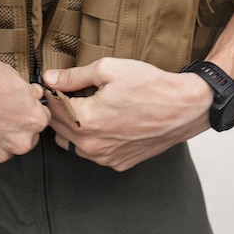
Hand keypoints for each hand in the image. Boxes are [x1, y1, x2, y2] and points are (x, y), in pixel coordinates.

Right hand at [0, 46, 50, 167]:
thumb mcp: (12, 76)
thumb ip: (27, 93)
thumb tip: (33, 95)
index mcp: (34, 121)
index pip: (40, 120)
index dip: (28, 111)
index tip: (19, 107)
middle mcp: (20, 142)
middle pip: (24, 138)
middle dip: (15, 127)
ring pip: (3, 148)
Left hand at [42, 59, 213, 171]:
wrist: (184, 107)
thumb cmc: (149, 86)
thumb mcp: (108, 70)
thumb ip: (74, 76)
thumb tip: (49, 78)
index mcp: (86, 121)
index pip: (52, 107)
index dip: (50, 91)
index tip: (52, 82)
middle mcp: (92, 145)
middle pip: (58, 127)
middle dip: (58, 109)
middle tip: (68, 92)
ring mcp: (106, 158)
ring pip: (71, 143)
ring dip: (71, 126)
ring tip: (84, 107)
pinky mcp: (119, 163)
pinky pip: (92, 153)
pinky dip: (91, 139)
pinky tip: (104, 122)